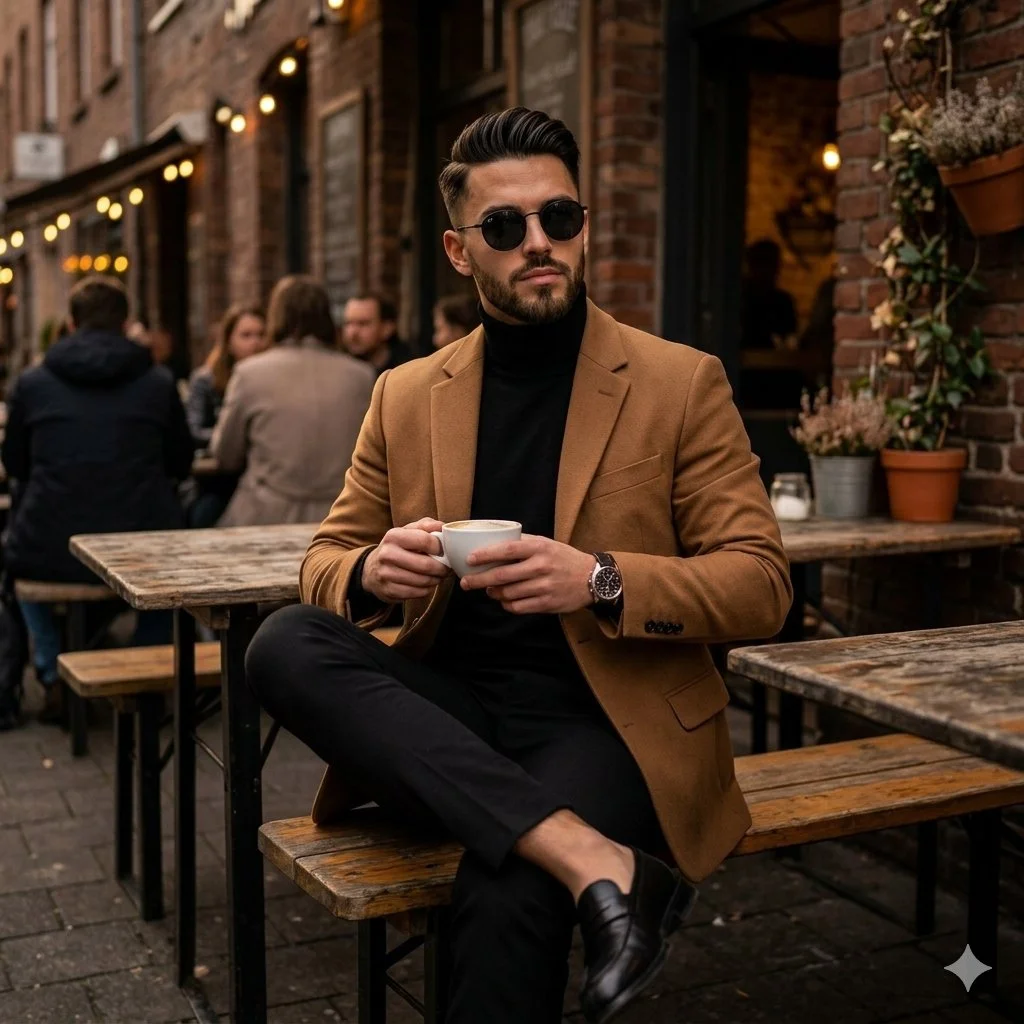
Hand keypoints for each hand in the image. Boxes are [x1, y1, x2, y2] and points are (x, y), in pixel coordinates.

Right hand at [361, 518, 451, 602]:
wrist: (372, 569)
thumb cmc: (397, 547)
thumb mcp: (407, 531)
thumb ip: (426, 525)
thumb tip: (444, 527)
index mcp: (393, 536)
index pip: (425, 541)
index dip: (441, 547)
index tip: (445, 551)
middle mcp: (387, 554)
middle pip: (426, 565)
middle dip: (442, 568)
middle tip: (446, 567)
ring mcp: (386, 574)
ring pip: (423, 581)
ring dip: (436, 579)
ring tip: (438, 575)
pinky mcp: (389, 591)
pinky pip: (418, 592)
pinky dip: (427, 589)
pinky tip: (426, 583)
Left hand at [460, 535, 595, 614]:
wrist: (593, 578)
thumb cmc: (564, 558)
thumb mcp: (546, 543)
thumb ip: (523, 543)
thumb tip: (493, 543)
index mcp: (539, 548)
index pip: (506, 550)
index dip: (485, 555)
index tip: (469, 559)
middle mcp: (541, 566)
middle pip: (502, 575)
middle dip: (479, 580)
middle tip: (466, 583)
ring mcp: (544, 586)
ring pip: (508, 593)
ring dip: (493, 593)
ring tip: (489, 590)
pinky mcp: (547, 603)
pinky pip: (518, 607)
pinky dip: (507, 604)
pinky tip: (505, 600)